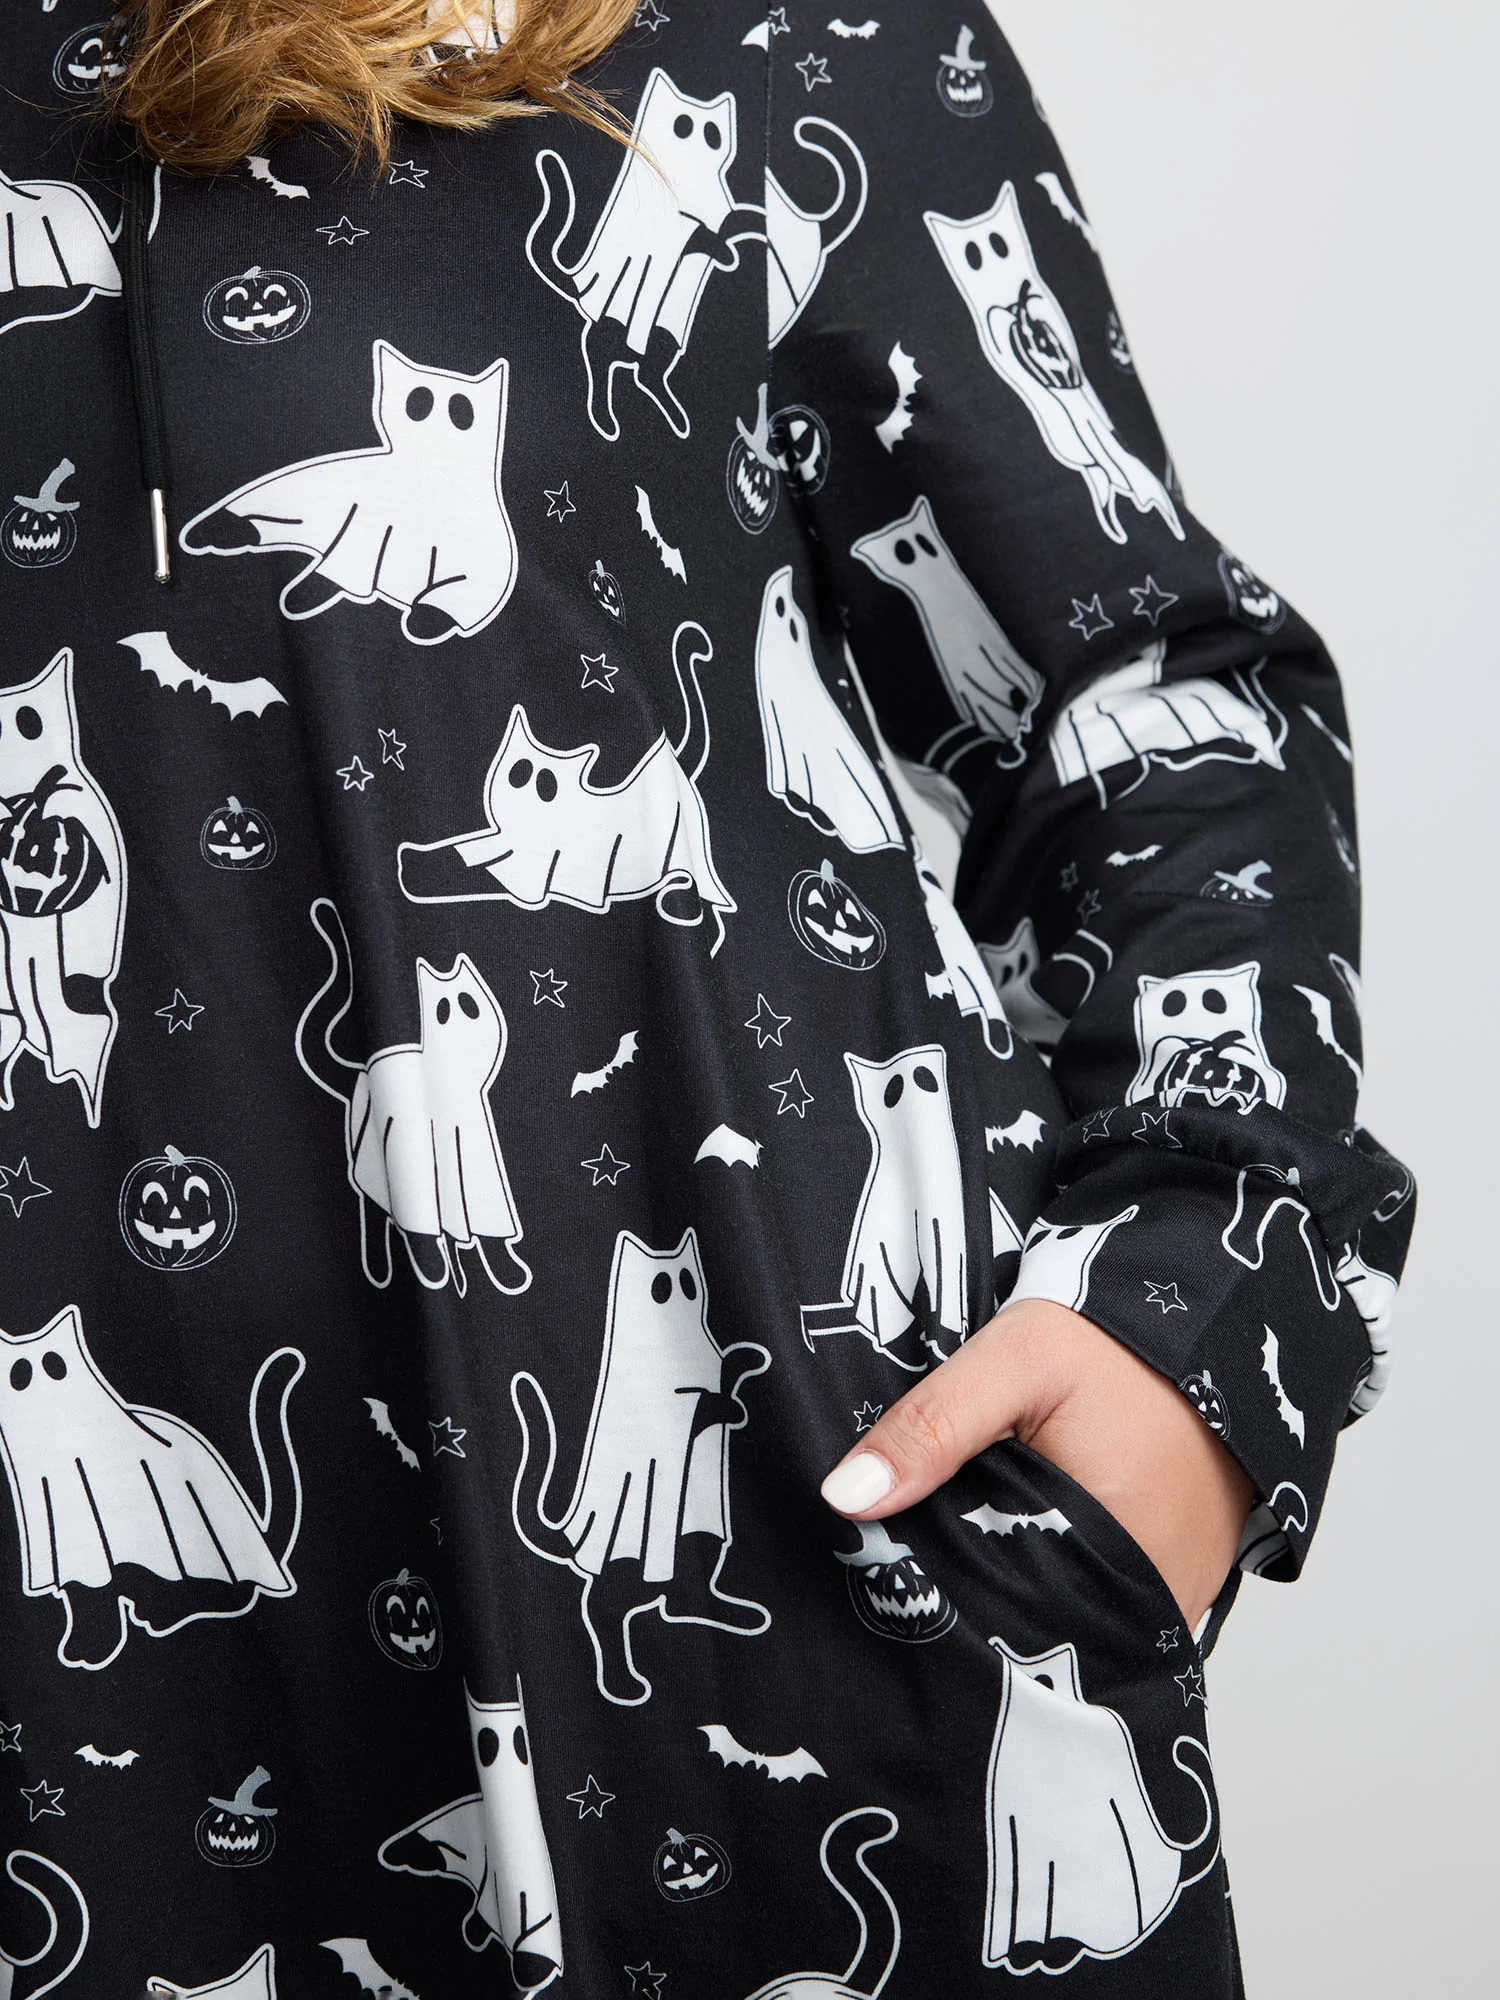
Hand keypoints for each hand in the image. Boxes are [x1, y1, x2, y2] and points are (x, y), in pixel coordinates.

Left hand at [820, 1298, 1252, 1631]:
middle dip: (980, 1600)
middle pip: (1038, 1626)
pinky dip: (1064, 1574)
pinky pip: (1106, 1598)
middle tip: (920, 1557)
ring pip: (1070, 1616)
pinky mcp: (1182, 1579)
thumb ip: (933, 1428)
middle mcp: (1157, 1603)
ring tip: (967, 1547)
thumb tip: (846, 1498)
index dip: (944, 1598)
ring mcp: (1176, 1598)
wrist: (1213, 1320)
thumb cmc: (1119, 1342)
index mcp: (1117, 1565)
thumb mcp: (1015, 1363)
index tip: (890, 1574)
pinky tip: (1022, 1537)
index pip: (1004, 1619)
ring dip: (1022, 1588)